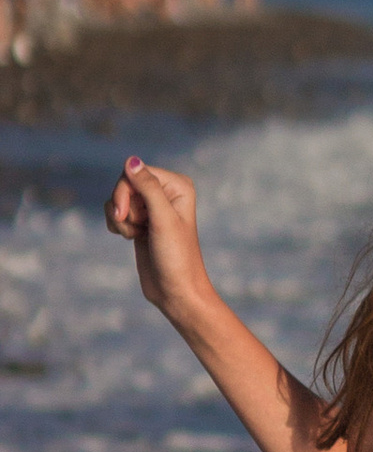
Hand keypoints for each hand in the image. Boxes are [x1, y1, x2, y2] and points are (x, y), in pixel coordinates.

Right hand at [105, 155, 214, 327]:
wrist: (175, 291)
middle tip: (134, 228)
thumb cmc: (176, 257)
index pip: (135, 171)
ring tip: (136, 235)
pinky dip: (117, 225)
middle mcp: (166, 192)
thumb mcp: (162, 219)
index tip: (125, 215)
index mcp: (177, 185)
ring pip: (117, 199)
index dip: (124, 192)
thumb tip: (131, 160)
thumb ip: (148, 188)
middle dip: (122, 207)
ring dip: (120, 219)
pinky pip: (115, 212)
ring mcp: (152, 207)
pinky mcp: (141, 221)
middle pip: (124, 184)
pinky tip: (131, 238)